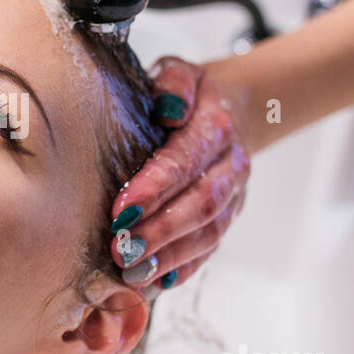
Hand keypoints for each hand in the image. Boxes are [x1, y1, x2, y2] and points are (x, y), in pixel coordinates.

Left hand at [109, 57, 250, 289]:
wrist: (231, 111)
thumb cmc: (190, 94)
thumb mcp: (180, 71)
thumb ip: (173, 82)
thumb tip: (166, 107)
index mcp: (217, 128)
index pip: (185, 161)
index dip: (154, 188)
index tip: (120, 210)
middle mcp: (232, 166)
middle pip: (200, 205)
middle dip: (159, 230)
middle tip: (121, 248)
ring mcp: (234, 198)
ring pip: (208, 234)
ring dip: (169, 256)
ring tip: (131, 272)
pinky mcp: (227, 219)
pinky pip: (209, 249)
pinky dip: (182, 269)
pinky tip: (152, 282)